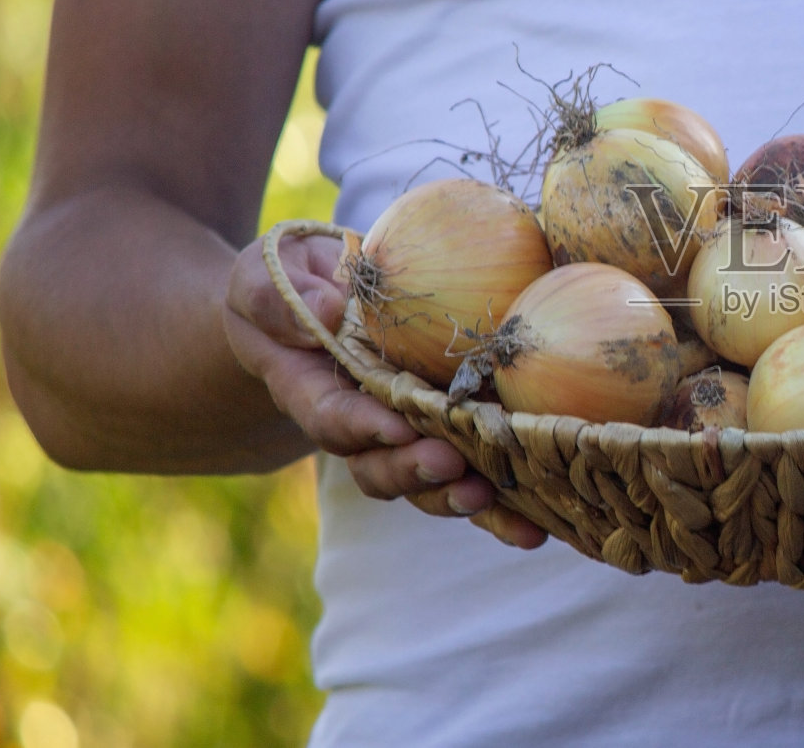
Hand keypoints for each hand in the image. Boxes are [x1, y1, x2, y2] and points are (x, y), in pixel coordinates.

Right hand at [222, 231, 546, 548]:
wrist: (319, 300)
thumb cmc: (291, 284)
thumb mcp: (265, 279)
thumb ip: (280, 300)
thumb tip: (322, 308)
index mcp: (309, 390)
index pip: (331, 418)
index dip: (361, 429)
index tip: (394, 428)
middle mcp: (357, 427)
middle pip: (378, 467)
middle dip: (414, 471)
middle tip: (449, 464)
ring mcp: (403, 437)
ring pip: (426, 483)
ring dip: (457, 497)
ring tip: (490, 498)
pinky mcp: (445, 435)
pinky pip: (470, 475)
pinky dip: (502, 508)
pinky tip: (538, 525)